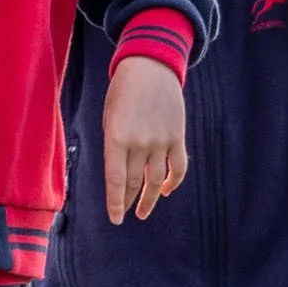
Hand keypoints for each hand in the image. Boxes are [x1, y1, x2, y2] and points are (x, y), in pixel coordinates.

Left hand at [102, 56, 186, 222]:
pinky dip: (174, 182)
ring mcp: (161, 141)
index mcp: (116, 137)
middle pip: (135, 182)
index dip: (115, 202)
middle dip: (129, 201)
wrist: (150, 67)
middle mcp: (139, 142)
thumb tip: (121, 175)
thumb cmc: (122, 92)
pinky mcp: (177, 137)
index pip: (116, 180)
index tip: (115, 219)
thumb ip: (114, 146)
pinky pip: (178, 167)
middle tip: (126, 214)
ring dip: (150, 199)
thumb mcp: (109, 117)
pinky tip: (166, 191)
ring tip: (143, 211)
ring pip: (157, 180)